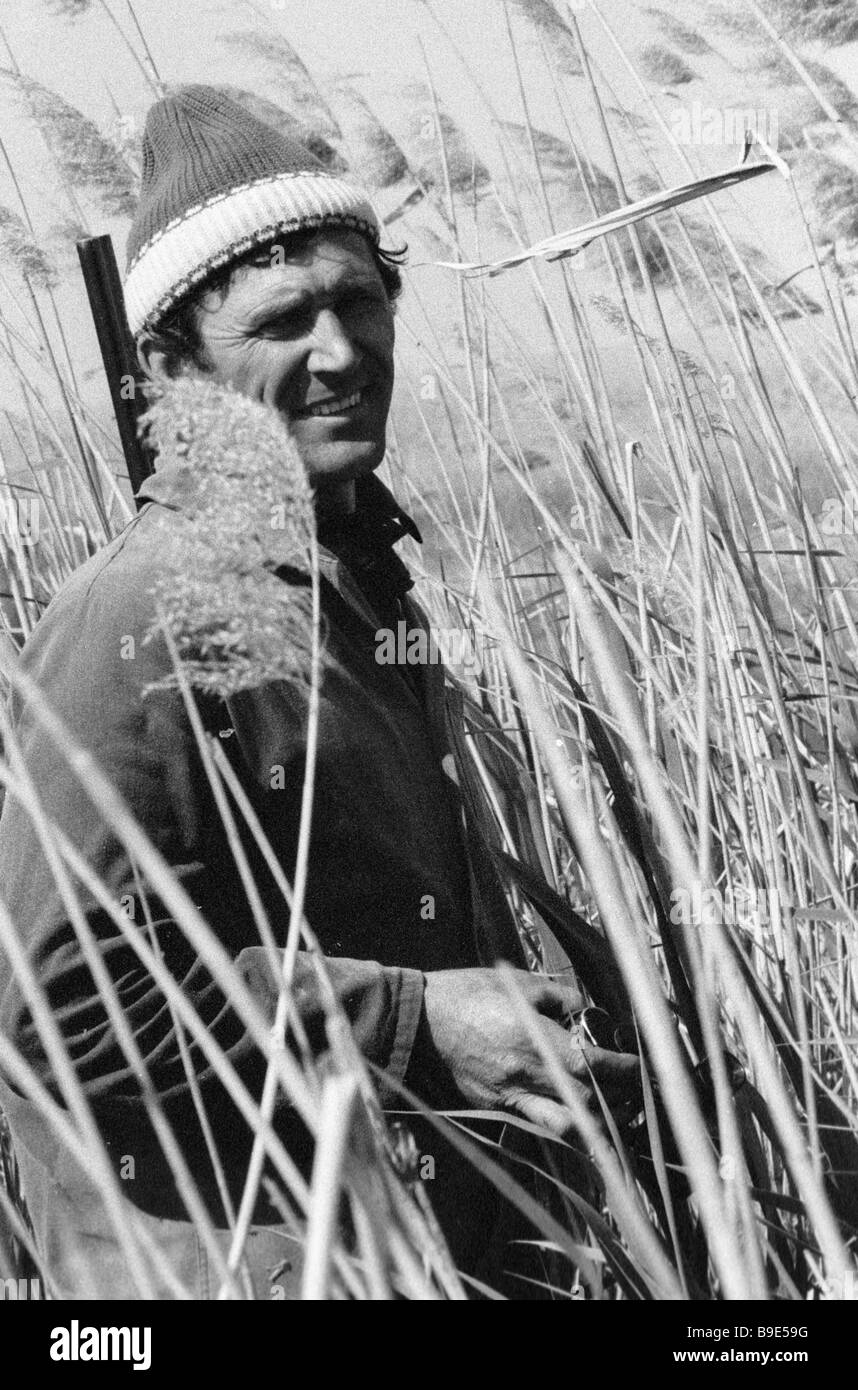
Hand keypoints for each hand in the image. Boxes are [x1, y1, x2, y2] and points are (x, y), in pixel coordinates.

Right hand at [408, 967, 639, 1139]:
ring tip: (614, 1117)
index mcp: (533, 1039)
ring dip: (596, 1127)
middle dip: (620, 1101)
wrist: (419, 1020)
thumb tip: (586, 1011)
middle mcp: (525, 1075)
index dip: (626, 1072)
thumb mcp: (519, 982)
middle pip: (587, 1102)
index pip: (593, 1065)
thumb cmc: (468, 993)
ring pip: (565, 1127)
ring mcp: (508, 1097)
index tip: (645, 1070)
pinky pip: (537, 1124)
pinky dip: (562, 1126)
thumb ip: (559, 997)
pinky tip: (577, 1119)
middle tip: (638, 1094)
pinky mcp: (494, 1107)